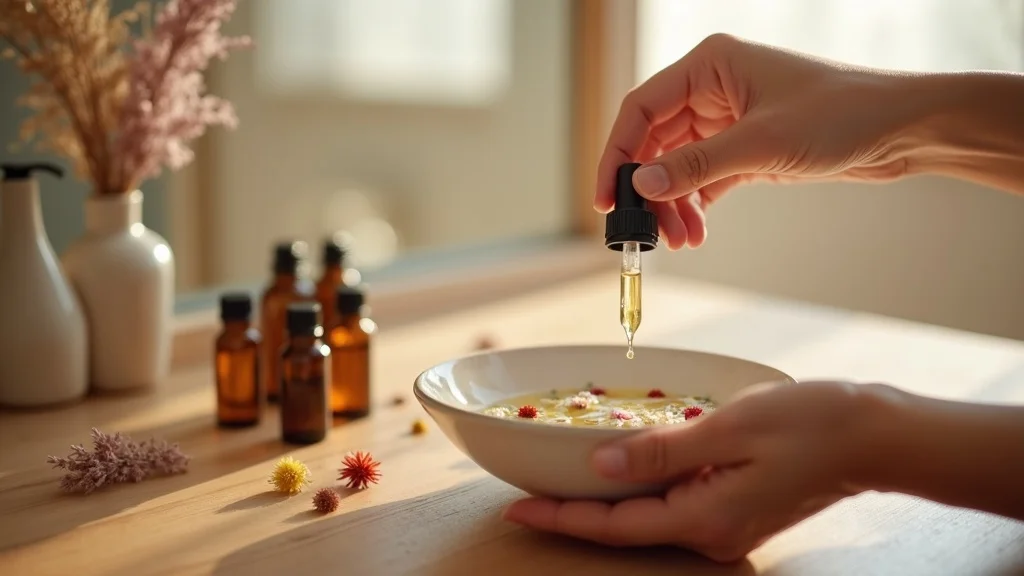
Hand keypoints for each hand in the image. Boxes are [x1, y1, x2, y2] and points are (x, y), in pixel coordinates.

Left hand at [502, 380, 881, 561]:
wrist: (874, 437)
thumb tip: (601, 466)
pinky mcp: (734, 510)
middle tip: (524, 493)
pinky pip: (673, 505)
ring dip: (603, 500)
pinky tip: (620, 468)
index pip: (614, 525)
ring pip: (647, 517)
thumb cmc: (811, 424)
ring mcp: (724, 526)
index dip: (560, 518)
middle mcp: (710, 533)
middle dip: (573, 511)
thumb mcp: (729, 427)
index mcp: (704, 518)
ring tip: (558, 480)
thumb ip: (661, 451)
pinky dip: (640, 489)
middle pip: (625, 526)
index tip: (516, 509)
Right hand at [597, 34, 921, 249]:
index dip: (618, 154)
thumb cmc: (843, 114)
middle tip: (643, 231)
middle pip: (655, 143)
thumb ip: (696, 167)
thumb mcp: (761, 144)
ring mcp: (727, 120)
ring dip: (672, 205)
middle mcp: (712, 89)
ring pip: (677, 167)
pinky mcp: (745, 148)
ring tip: (679, 240)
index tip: (608, 197)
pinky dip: (695, 206)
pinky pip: (702, 180)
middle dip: (649, 190)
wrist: (900, 129)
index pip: (641, 109)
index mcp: (709, 66)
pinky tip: (696, 232)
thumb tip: (642, 186)